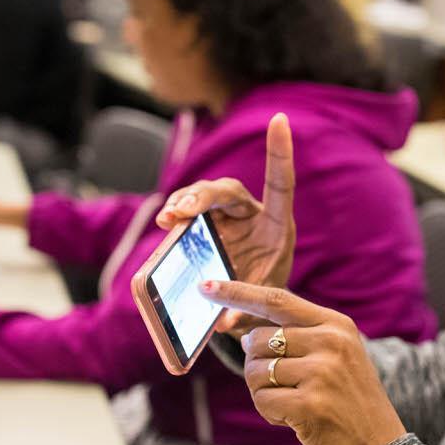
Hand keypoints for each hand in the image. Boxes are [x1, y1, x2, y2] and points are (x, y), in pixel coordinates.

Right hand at [157, 113, 295, 334]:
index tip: (279, 119)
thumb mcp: (263, 303)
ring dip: (185, 202)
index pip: (279, 183)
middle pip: (228, 191)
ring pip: (205, 197)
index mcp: (276, 226)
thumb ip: (246, 311)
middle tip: (183, 211)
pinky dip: (176, 213)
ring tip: (169, 218)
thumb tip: (224, 324)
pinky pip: (188, 212)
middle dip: (203, 196)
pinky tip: (165, 223)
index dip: (279, 152)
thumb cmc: (265, 298)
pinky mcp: (204, 226)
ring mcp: (225, 218)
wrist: (252, 304)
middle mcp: (250, 214)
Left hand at [201, 280, 404, 444]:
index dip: (237, 292)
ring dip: (264, 393)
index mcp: (336, 325)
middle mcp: (331, 343)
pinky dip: (271, 413)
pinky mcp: (310, 404)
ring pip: (256, 371)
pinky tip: (296, 420)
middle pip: (258, 340)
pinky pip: (262, 401)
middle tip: (285, 387)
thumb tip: (244, 334)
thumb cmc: (349, 404)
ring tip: (295, 404)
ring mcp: (322, 373)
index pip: (276, 300)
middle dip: (258, 366)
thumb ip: (297, 339)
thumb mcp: (336, 359)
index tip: (205, 285)